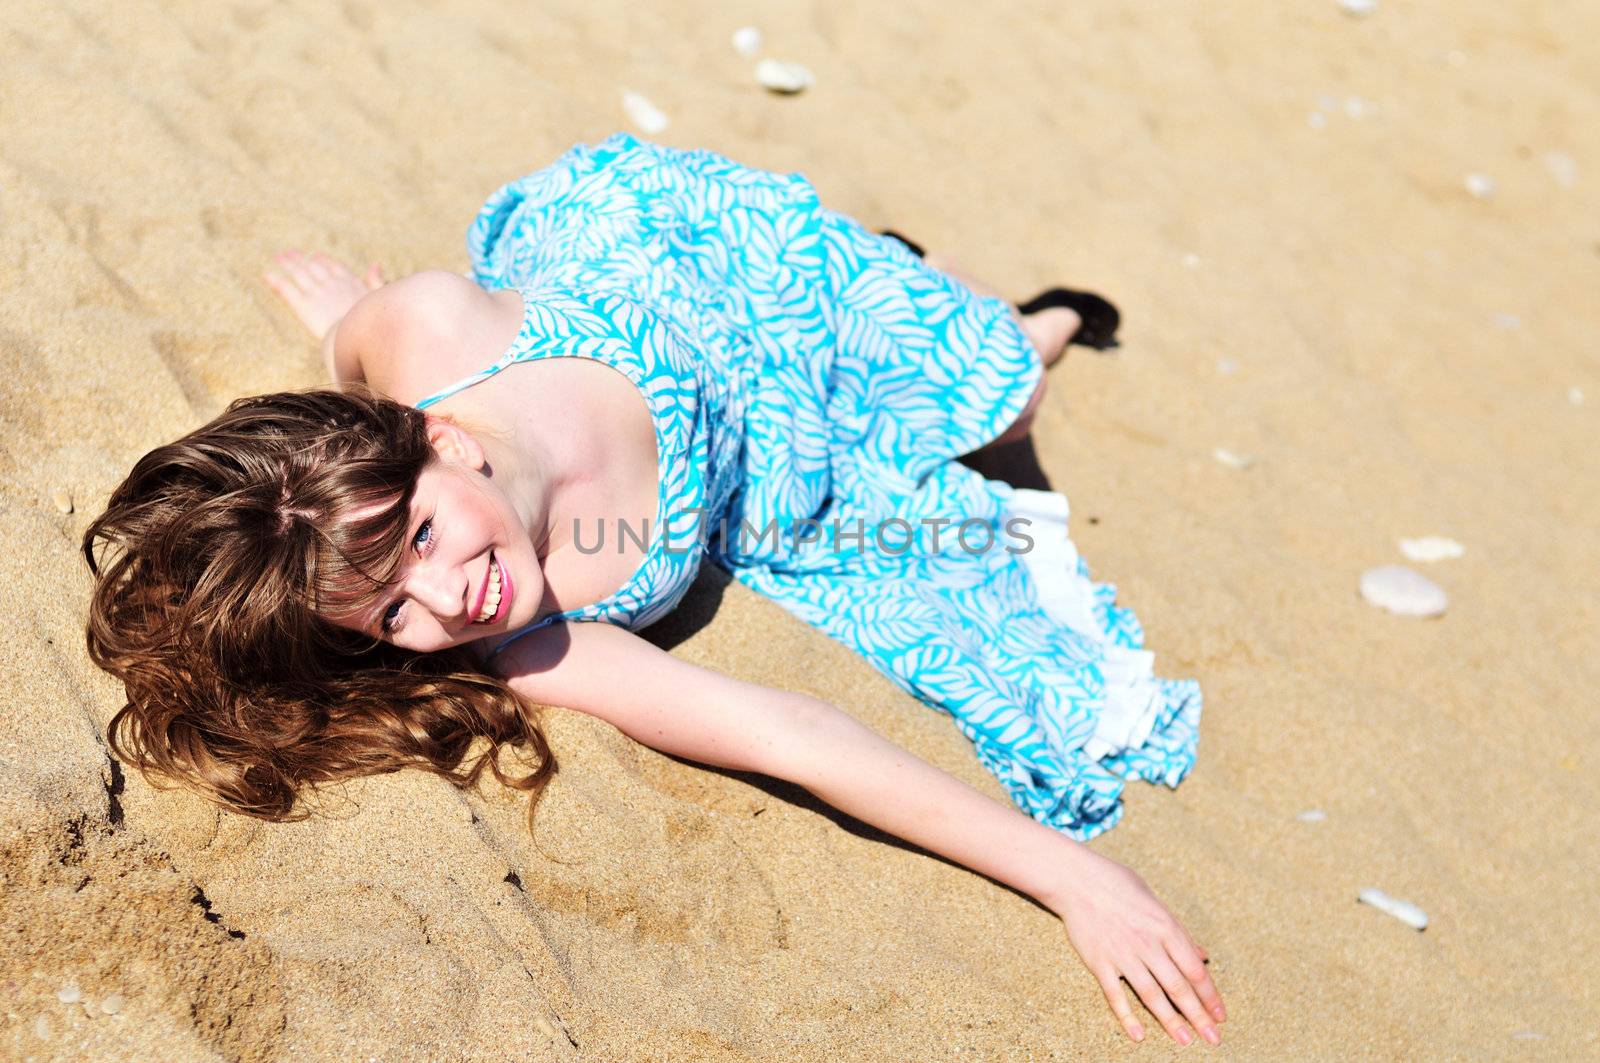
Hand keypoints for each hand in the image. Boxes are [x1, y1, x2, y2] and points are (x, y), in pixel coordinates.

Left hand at [263, 250, 384, 340]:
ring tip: (277, 258)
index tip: (316, 256)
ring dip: (287, 264)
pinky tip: (267, 274)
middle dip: (301, 259)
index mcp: (349, 283)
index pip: (334, 267)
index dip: (324, 261)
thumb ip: (375, 281)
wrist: (360, 337)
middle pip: (313, 266)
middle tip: (289, 253)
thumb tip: (375, 265)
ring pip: (299, 273)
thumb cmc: (374, 322)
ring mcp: (317, 293)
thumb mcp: (379, 298)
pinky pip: (287, 289)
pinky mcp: (304, 305)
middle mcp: (331, 284)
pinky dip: (276, 280)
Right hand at [1048, 849, 1225, 1045]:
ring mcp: (1122, 955)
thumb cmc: (1117, 884)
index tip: (1220, 1014)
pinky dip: (1127, 1016)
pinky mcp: (1099, 962)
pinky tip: (1138, 1035)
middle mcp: (1147, 944)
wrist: (1075, 879)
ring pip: (1151, 995)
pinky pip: (1115, 995)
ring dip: (1170, 1021)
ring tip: (1185, 1041)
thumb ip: (1179, 931)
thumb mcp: (1154, 900)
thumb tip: (1203, 956)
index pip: (1194, 969)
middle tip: (1213, 1038)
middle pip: (1178, 986)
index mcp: (1164, 927)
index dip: (1210, 995)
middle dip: (1198, 1015)